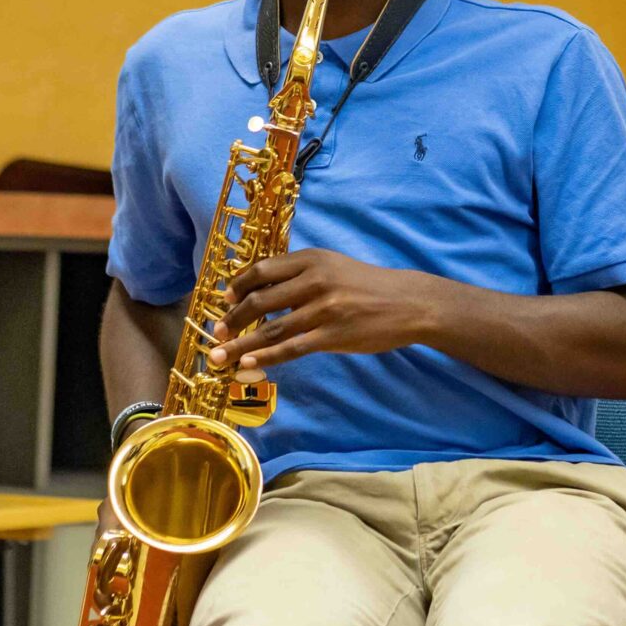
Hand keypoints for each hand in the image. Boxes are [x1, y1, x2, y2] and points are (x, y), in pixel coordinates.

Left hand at [210, 249, 432, 378]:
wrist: (409, 302)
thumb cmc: (368, 285)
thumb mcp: (334, 267)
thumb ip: (301, 275)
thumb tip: (261, 293)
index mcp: (312, 259)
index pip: (262, 270)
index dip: (237, 287)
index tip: (223, 301)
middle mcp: (315, 280)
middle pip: (259, 300)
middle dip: (232, 320)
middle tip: (217, 334)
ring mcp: (324, 309)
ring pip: (270, 329)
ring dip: (239, 345)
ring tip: (218, 358)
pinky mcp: (333, 335)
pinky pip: (291, 348)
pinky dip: (265, 358)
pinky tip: (247, 366)